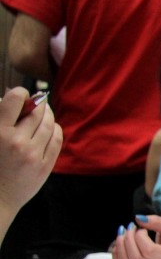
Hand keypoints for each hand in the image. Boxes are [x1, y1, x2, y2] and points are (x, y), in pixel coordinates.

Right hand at [0, 87, 61, 214]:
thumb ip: (0, 119)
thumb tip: (10, 97)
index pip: (15, 100)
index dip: (20, 92)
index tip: (21, 93)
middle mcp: (17, 142)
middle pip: (36, 112)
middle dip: (37, 103)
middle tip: (37, 101)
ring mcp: (33, 155)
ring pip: (48, 124)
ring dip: (47, 115)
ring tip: (44, 111)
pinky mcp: (45, 166)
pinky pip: (56, 140)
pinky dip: (56, 129)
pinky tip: (52, 127)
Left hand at [111, 215, 160, 258]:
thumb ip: (157, 221)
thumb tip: (138, 218)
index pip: (149, 250)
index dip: (140, 236)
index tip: (142, 228)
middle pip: (136, 258)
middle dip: (128, 239)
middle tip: (131, 227)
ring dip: (120, 246)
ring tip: (123, 233)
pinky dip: (116, 253)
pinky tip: (122, 243)